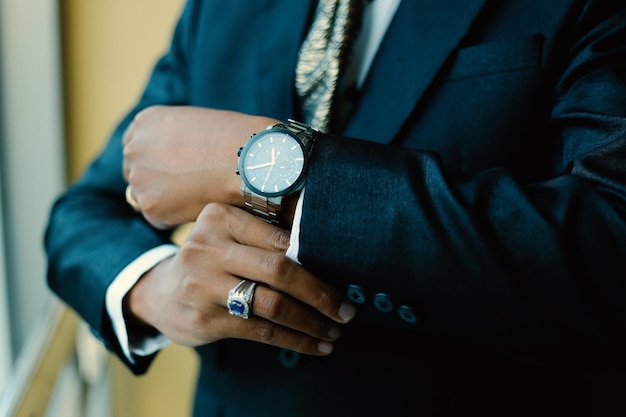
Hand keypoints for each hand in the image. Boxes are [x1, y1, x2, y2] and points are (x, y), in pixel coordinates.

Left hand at [122, 105, 277, 227]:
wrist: (248, 161)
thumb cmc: (237, 140)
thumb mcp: (198, 124)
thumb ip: (176, 138)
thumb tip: (175, 161)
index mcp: (146, 121)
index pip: (136, 145)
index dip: (155, 160)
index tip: (171, 170)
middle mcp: (134, 147)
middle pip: (135, 171)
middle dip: (154, 181)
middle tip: (183, 189)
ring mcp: (139, 177)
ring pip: (144, 196)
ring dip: (165, 200)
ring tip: (196, 197)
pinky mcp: (150, 205)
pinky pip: (158, 218)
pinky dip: (176, 217)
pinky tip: (198, 206)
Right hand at [125, 203, 355, 354]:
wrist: (160, 293)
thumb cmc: (210, 260)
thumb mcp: (227, 236)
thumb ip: (265, 237)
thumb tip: (328, 253)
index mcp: (220, 217)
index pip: (280, 237)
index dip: (317, 257)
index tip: (343, 275)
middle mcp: (208, 248)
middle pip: (279, 269)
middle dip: (320, 293)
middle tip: (346, 310)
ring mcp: (203, 285)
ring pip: (273, 304)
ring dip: (311, 321)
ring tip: (333, 332)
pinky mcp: (205, 319)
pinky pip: (261, 331)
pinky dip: (294, 340)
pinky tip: (315, 346)